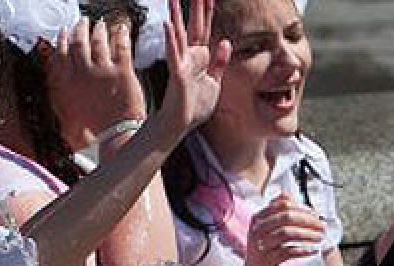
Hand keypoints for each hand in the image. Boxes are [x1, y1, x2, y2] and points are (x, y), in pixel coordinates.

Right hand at [46, 17, 146, 148]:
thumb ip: (58, 92)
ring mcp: (103, 71)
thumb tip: (53, 77)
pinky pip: (121, 47)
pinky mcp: (122, 71)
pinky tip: (122, 30)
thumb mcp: (64, 113)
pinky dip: (121, 35)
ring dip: (99, 30)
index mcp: (67, 83)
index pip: (61, 53)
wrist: (114, 135)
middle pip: (79, 42)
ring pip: (99, 41)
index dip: (62, 40)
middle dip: (80, 29)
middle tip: (83, 23)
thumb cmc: (90, 130)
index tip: (64, 32)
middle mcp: (83, 73)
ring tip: (101, 25)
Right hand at [158, 0, 230, 136]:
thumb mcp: (215, 82)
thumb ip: (219, 62)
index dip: (207, 10)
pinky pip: (174, 54)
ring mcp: (182, 63)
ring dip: (177, 16)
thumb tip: (226, 41)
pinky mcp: (177, 74)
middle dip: (195, 6)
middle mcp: (190, 56)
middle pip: (193, 25)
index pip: (204, 27)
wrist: (181, 126)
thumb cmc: (195, 106)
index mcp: (200, 57)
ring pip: (179, 34)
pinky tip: (168, 25)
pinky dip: (171, 39)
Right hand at [237, 193, 325, 265]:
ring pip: (287, 233)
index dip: (301, 207)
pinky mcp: (267, 260)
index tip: (315, 214)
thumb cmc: (265, 247)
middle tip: (322, 226)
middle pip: (286, 217)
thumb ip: (279, 213)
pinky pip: (288, 251)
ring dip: (308, 235)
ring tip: (319, 238)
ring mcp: (261, 244)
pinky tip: (313, 250)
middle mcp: (257, 229)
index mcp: (258, 218)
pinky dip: (303, 251)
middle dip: (308, 220)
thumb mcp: (267, 227)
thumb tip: (300, 203)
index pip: (282, 204)